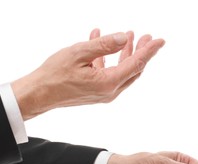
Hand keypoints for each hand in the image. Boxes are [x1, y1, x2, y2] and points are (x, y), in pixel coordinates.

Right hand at [12, 28, 164, 119]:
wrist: (38, 95)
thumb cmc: (54, 75)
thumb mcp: (79, 53)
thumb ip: (103, 45)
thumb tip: (124, 37)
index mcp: (109, 83)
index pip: (136, 64)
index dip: (149, 50)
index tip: (160, 40)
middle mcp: (110, 91)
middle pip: (133, 69)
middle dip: (141, 51)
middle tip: (146, 36)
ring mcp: (104, 93)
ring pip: (122, 71)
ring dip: (125, 53)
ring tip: (128, 36)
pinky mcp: (96, 92)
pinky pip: (108, 73)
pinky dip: (107, 58)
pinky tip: (99, 40)